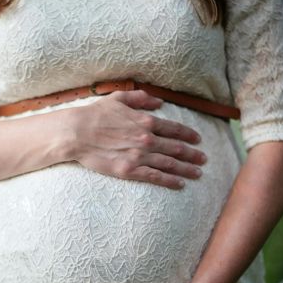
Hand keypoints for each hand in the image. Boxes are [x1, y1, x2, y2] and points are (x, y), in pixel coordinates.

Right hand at [66, 90, 207, 189]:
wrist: (77, 133)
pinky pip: (155, 177)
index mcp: (146, 121)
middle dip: (193, 154)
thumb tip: (159, 102)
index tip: (198, 140)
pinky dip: (170, 180)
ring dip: (187, 169)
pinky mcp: (130, 170)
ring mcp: (140, 156)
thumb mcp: (118, 98)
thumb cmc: (95, 114)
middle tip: (204, 159)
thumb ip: (141, 98)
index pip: (174, 129)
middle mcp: (147, 139)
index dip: (188, 135)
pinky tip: (180, 184)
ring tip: (198, 173)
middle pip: (177, 148)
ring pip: (170, 164)